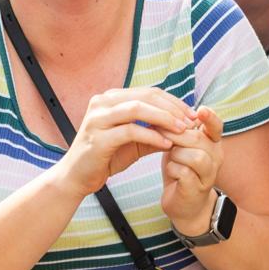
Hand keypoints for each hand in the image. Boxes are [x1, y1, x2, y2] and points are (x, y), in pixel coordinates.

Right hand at [55, 88, 192, 197]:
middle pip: (145, 96)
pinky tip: (166, 143)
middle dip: (172, 108)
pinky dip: (152, 136)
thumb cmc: (105, 157)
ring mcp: (98, 118)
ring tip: (182, 130)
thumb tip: (183, 127)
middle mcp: (102, 102)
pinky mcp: (98, 137)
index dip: (173, 101)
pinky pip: (130, 131)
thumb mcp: (134, 142)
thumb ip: (154, 131)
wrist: (76, 177)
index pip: (148, 92)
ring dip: (164, 118)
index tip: (192, 114)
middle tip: (191, 121)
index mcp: (110, 99)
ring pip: (137, 108)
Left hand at [161, 107, 224, 234]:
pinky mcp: (198, 189)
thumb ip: (179, 129)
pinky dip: (173, 169)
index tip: (200, 110)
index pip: (216, 126)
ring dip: (176, 154)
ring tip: (170, 158)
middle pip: (198, 139)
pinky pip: (184, 172)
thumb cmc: (181, 169)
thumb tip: (163, 108)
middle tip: (158, 133)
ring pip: (194, 156)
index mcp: (212, 143)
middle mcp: (216, 157)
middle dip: (175, 135)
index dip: (211, 117)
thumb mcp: (181, 145)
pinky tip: (171, 172)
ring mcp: (209, 174)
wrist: (185, 205)